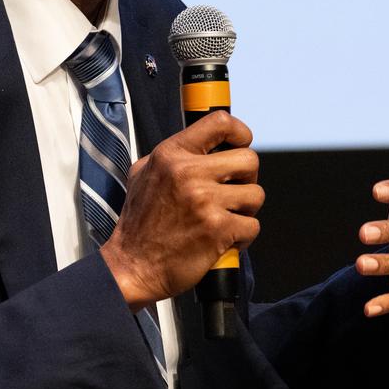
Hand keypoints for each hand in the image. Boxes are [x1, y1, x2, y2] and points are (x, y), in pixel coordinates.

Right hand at [101, 110, 263, 310]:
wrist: (133, 266)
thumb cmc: (139, 224)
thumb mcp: (142, 174)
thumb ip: (171, 155)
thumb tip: (203, 142)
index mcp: (171, 155)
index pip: (220, 122)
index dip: (240, 132)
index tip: (241, 144)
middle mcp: (188, 173)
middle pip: (249, 160)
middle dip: (246, 179)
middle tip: (232, 192)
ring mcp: (204, 201)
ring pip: (256, 194)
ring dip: (246, 209)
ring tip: (227, 217)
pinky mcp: (218, 229)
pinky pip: (252, 225)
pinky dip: (243, 236)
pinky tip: (225, 239)